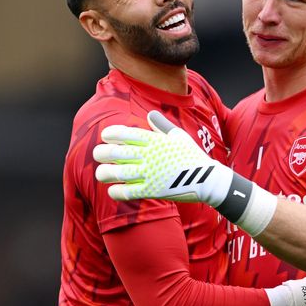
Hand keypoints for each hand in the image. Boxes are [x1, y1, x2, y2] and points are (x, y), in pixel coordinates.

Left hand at [93, 110, 234, 205]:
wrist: (208, 180)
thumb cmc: (193, 156)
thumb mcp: (179, 136)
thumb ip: (162, 125)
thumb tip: (150, 114)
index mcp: (156, 141)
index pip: (129, 134)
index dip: (113, 134)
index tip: (105, 135)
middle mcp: (151, 156)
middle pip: (120, 152)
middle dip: (104, 152)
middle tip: (98, 154)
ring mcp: (151, 174)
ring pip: (121, 172)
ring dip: (106, 173)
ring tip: (100, 174)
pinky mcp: (152, 191)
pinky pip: (129, 192)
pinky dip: (118, 191)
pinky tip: (112, 190)